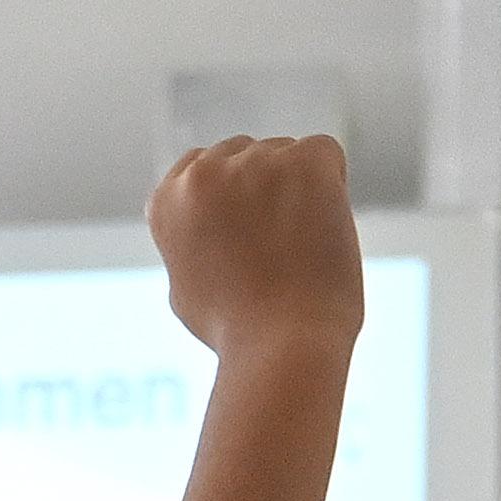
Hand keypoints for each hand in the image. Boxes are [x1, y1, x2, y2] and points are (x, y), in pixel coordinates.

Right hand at [152, 134, 361, 361]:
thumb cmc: (236, 332)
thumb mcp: (185, 285)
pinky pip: (325, 153)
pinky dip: (332, 185)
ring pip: (287, 155)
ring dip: (300, 192)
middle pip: (247, 156)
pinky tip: (323, 228)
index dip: (233, 203)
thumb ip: (192, 240)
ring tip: (300, 249)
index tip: (248, 240)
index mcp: (168, 199)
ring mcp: (254, 164)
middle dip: (266, 191)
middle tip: (278, 249)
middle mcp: (204, 173)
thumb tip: (207, 222)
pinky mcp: (304, 164)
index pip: (203, 168)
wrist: (281, 347)